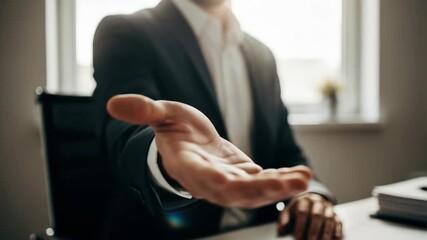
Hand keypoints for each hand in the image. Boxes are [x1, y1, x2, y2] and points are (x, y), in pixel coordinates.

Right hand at [107, 94, 312, 207]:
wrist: (190, 144)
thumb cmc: (175, 129)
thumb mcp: (163, 114)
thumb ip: (145, 110)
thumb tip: (113, 103)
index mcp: (189, 166)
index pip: (203, 177)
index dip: (220, 180)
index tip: (242, 180)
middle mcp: (210, 181)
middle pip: (236, 192)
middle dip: (264, 190)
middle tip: (294, 182)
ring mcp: (230, 182)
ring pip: (255, 192)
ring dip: (280, 187)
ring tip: (304, 178)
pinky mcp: (245, 177)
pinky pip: (264, 182)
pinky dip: (282, 179)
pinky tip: (301, 174)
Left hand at [277, 193, 342, 239]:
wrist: (310, 199)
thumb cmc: (297, 209)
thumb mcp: (288, 212)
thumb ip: (284, 220)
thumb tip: (280, 232)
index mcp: (303, 200)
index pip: (302, 213)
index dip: (300, 226)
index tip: (298, 239)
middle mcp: (317, 202)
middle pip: (317, 215)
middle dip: (314, 230)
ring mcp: (328, 207)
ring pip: (329, 219)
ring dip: (326, 232)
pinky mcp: (336, 214)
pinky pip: (338, 222)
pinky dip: (337, 231)